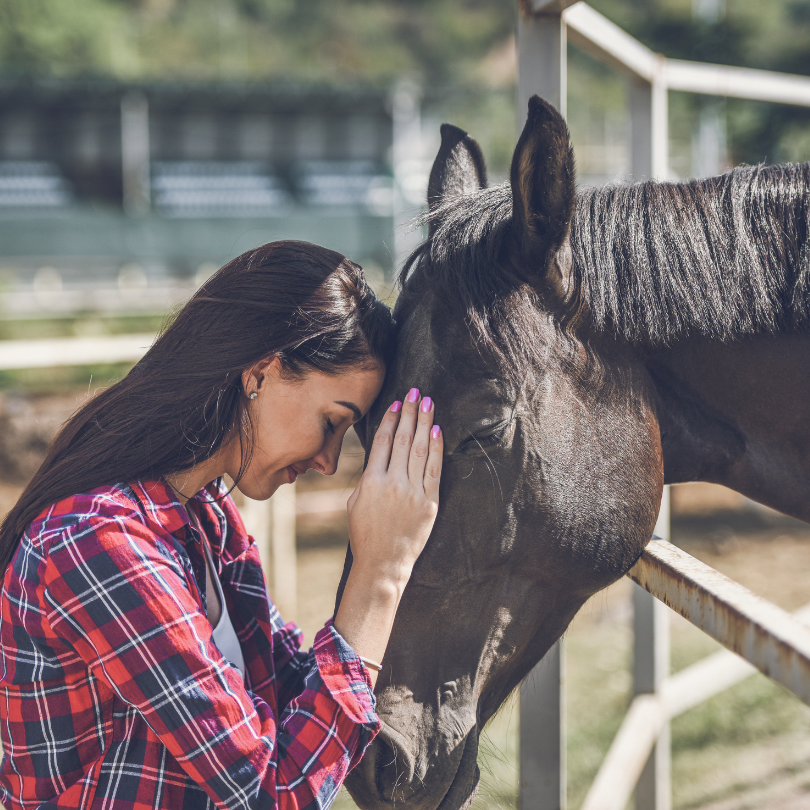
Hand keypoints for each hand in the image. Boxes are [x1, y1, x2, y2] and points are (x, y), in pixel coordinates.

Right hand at [335, 389, 442, 682]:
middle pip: (404, 439)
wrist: (383, 564)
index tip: (397, 403)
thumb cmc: (364, 533)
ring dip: (425, 423)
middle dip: (410, 412)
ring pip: (421, 450)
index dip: (391, 420)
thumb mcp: (355, 501)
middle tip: (415, 391)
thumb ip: (368, 476)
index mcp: (371, 481)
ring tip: (428, 402)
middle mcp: (393, 484)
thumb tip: (381, 454)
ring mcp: (413, 493)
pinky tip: (437, 430)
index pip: (383, 442)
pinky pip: (434, 470)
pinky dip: (436, 449)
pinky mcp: (429, 503)